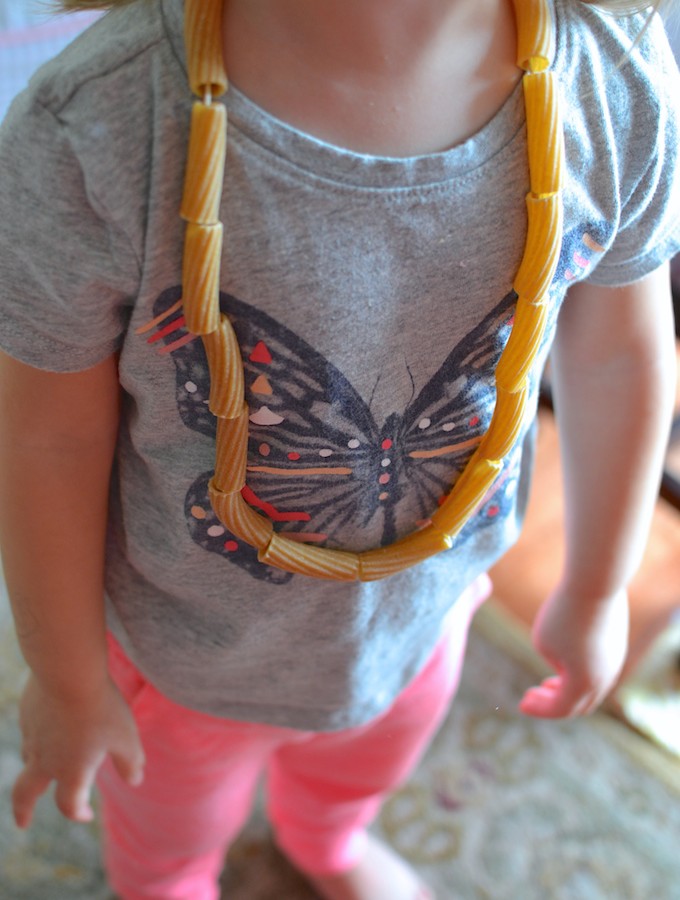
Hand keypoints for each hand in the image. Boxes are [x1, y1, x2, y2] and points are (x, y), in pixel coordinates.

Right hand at [12, 673, 144, 828]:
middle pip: (25, 794)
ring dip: (34, 769)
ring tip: (45, 766)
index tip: (86, 814)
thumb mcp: (126, 738)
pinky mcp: (27, 713)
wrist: (68, 671)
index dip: (79, 812)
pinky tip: (49, 724)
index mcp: (71, 772)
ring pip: (28, 760)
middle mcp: (46, 760)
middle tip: (23, 822)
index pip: (70, 805)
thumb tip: (135, 781)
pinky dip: (38, 736)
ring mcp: (32, 736)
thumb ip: (131, 763)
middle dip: (23, 811)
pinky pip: (30, 731)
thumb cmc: (101, 708)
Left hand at [519, 586, 628, 718]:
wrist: (596, 582)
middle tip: (533, 697)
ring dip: (570, 690)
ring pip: (592, 688)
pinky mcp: (617, 644)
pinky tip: (566, 662)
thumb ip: (551, 659)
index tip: (521, 704)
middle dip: (554, 704)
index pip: (560, 709)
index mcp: (584, 684)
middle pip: (579, 705)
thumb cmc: (564, 612)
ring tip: (548, 684)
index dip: (539, 709)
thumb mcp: (543, 640)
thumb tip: (564, 662)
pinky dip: (582, 674)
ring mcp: (615, 661)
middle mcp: (605, 678)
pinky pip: (599, 669)